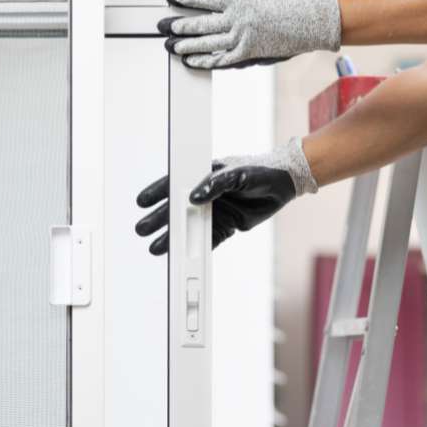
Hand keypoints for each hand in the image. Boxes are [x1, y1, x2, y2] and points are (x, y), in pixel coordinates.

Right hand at [135, 138, 317, 253]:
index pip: (174, 184)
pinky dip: (197, 249)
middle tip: (142, 229)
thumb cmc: (260, 171)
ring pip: (189, 227)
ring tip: (156, 247)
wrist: (284, 184)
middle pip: (176, 209)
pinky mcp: (226, 226)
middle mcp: (205, 195)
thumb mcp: (238, 173)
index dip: (157, 193)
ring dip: (173, 237)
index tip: (143, 202)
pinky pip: (208, 240)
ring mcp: (214, 212)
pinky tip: (184, 255)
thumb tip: (194, 197)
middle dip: (158, 219)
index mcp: (202, 176)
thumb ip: (215, 185)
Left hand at [157, 0, 340, 69]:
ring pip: (207, 43)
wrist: (309, 22)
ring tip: (172, 45)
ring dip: (187, 45)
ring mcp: (242, 38)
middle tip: (163, 26)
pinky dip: (205, 61)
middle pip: (201, 24)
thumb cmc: (285, 3)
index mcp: (238, 0)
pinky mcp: (248, 53)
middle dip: (179, 25)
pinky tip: (191, 61)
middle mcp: (237, 19)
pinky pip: (221, 59)